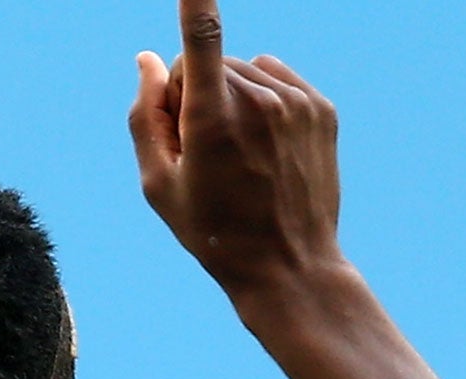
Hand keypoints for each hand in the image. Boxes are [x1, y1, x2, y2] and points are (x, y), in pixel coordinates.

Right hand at [128, 0, 344, 299]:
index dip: (195, 1)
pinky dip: (261, 100)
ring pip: (242, 71)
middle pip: (208, 65)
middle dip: (194, 95)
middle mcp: (258, 101)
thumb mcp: (160, 185)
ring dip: (228, 98)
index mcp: (212, 120)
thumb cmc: (212, 231)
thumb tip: (148, 60)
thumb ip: (145, 117)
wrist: (288, 266)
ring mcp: (295, 102)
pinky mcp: (320, 107)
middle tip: (200, 153)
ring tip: (235, 155)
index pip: (203, 38)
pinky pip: (276, 78)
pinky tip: (260, 145)